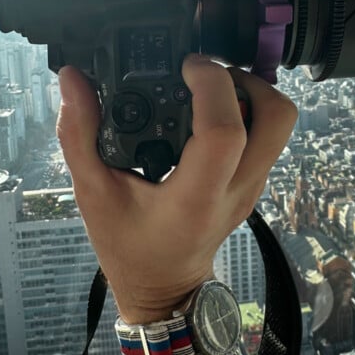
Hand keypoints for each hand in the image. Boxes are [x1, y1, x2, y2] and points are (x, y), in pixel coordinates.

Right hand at [56, 54, 296, 323]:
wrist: (165, 287)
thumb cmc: (129, 247)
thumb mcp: (92, 193)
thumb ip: (80, 134)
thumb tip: (73, 79)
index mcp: (196, 196)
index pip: (226, 132)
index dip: (212, 86)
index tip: (187, 66)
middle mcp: (237, 189)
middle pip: (277, 117)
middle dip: (246, 80)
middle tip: (206, 75)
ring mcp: (253, 186)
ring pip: (280, 124)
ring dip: (251, 92)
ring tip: (207, 89)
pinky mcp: (255, 182)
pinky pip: (268, 135)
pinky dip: (247, 111)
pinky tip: (207, 113)